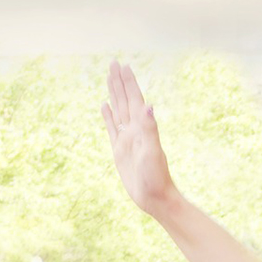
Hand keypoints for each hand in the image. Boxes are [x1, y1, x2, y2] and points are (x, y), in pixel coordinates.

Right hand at [102, 60, 175, 215]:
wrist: (155, 198)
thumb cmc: (156, 178)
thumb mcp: (152, 152)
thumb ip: (149, 128)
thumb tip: (148, 105)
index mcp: (142, 128)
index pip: (134, 99)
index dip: (129, 82)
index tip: (123, 65)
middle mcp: (135, 130)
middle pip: (125, 100)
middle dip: (119, 82)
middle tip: (113, 63)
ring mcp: (127, 140)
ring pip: (118, 110)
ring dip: (114, 94)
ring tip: (109, 78)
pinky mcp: (120, 151)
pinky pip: (112, 128)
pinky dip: (108, 116)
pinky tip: (105, 106)